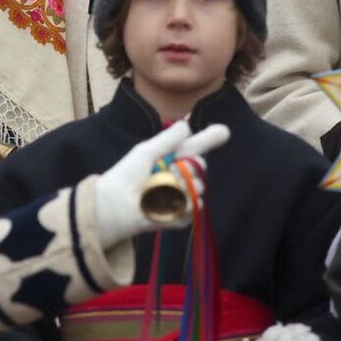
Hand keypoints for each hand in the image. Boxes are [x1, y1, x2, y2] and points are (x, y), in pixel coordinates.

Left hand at [92, 121, 229, 244]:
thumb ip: (168, 139)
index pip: (196, 147)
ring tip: (161, 191)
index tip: (224, 131)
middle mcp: (179, 176)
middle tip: (168, 170)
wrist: (116, 204)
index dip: (210, 138)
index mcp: (172, 158)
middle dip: (188, 167)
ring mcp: (181, 196)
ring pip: (199, 188)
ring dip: (182, 187)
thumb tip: (187, 124)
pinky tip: (167, 206)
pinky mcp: (179, 216)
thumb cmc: (126, 175)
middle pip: (201, 166)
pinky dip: (182, 206)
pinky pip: (194, 208)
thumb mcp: (146, 151)